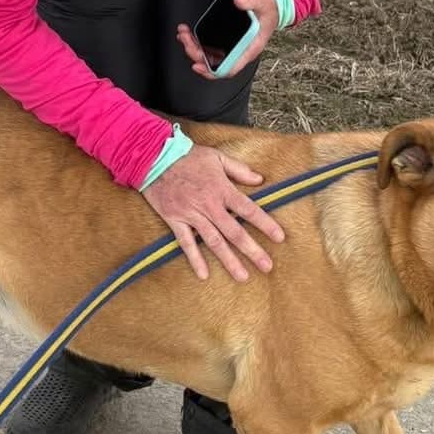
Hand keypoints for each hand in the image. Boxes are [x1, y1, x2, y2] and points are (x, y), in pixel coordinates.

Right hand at [141, 144, 284, 282]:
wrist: (154, 157)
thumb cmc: (188, 156)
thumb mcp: (217, 157)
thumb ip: (239, 169)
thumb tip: (260, 179)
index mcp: (222, 189)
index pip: (248, 209)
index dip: (265, 224)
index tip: (280, 237)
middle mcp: (209, 205)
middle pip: (234, 232)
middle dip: (252, 250)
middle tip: (267, 267)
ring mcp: (191, 214)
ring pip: (213, 241)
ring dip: (229, 260)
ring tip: (243, 276)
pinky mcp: (175, 220)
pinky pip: (186, 243)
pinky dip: (195, 259)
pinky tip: (204, 274)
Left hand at [176, 0, 278, 80]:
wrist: (270, 3)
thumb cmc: (267, 6)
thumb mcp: (261, 0)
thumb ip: (251, 0)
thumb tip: (238, 1)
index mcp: (250, 48)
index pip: (230, 68)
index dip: (212, 71)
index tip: (197, 65)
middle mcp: (239, 51)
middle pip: (213, 62)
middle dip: (195, 53)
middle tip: (185, 39)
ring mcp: (231, 47)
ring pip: (208, 56)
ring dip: (193, 47)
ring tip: (183, 34)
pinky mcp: (225, 40)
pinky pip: (208, 47)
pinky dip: (196, 41)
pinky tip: (188, 33)